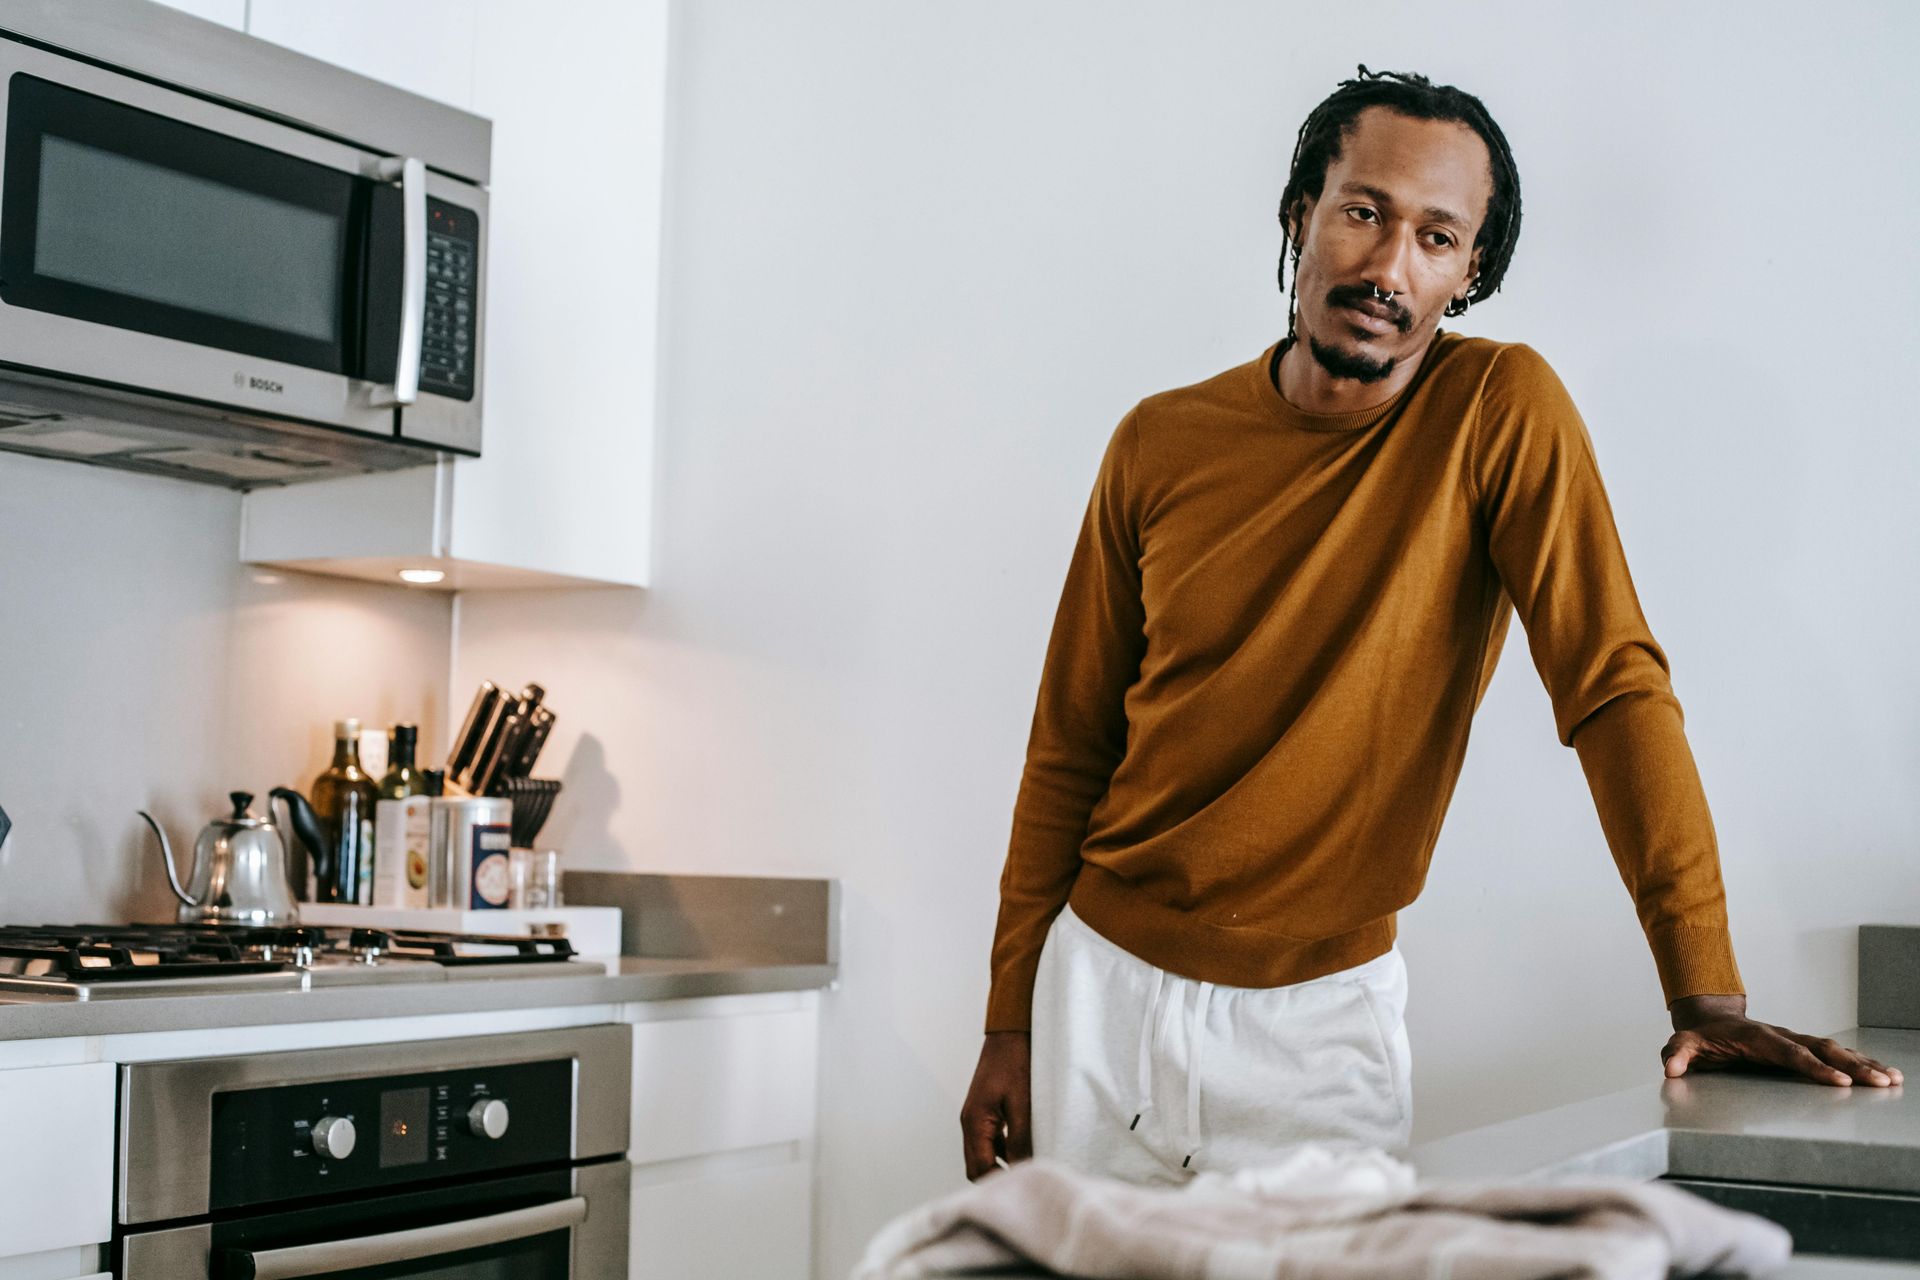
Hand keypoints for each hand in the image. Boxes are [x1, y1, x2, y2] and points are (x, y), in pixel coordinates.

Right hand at [960, 1031, 1031, 1180]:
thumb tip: (1023, 1169)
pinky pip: (989, 1141)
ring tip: (1027, 1168)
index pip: (980, 1168)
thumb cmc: (1016, 1063)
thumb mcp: (1022, 1103)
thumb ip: (1020, 1138)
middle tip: (1025, 1182)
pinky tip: (1024, 1149)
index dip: (999, 1182)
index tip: (1023, 1187)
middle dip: (997, 1177)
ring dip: (1000, 1164)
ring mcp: (974, 1117)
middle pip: (976, 1166)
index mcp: (974, 1122)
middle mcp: (969, 1123)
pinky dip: (1003, 1151)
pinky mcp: (983, 1112)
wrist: (1010, 1034)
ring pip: (982, 1155)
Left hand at [1663, 995, 1902, 1087]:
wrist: (1709, 1018)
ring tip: (1894, 1079)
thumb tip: (1671, 1068)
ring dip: (1864, 1064)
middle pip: (1822, 1050)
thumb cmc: (1699, 1037)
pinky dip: (1861, 1062)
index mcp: (1759, 1038)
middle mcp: (1782, 1036)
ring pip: (1835, 1049)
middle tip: (1881, 1082)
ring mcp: (1795, 1040)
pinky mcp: (1803, 1046)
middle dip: (1852, 1066)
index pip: (1790, 1054)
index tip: (1839, 1081)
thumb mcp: (1683, 1044)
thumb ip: (1677, 1055)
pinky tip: (1885, 1074)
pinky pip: (1836, 1054)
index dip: (1814, 1067)